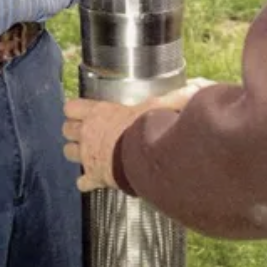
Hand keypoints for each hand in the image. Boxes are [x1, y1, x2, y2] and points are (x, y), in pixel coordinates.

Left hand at [63, 78, 213, 191]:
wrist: (143, 161)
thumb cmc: (146, 130)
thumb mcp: (160, 105)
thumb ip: (177, 95)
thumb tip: (200, 84)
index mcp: (98, 113)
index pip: (71, 106)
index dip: (74, 109)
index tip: (80, 110)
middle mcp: (88, 133)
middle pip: (66, 129)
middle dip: (73, 130)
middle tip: (84, 131)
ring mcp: (88, 156)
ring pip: (69, 153)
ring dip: (76, 153)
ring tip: (88, 152)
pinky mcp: (94, 177)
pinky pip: (83, 182)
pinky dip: (86, 181)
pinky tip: (93, 180)